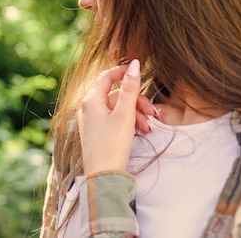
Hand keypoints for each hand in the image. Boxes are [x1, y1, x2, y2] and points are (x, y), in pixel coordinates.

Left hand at [78, 59, 150, 173]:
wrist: (103, 177)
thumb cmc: (112, 145)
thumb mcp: (124, 114)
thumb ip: (130, 88)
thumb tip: (134, 64)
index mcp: (91, 101)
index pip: (106, 77)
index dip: (123, 72)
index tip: (139, 70)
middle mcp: (88, 109)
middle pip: (116, 95)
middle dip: (136, 101)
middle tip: (152, 112)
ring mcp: (92, 122)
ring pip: (117, 109)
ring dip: (135, 114)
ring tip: (148, 127)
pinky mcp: (97, 134)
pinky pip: (114, 121)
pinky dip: (128, 123)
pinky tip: (141, 132)